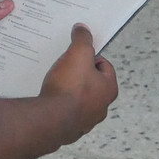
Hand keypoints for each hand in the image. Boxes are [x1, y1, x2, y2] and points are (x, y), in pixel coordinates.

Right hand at [39, 23, 117, 143]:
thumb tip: (83, 29)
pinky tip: (49, 99)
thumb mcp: (78, 53)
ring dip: (69, 91)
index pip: (105, 66)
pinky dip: (59, 105)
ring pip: (79, 99)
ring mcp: (86, 121)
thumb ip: (83, 39)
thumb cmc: (69, 87)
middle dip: (79, 74)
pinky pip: (66, 113)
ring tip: (56, 82)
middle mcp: (101, 108)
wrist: (50, 120)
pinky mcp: (70, 130)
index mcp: (109, 89)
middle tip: (65, 67)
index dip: (91, 56)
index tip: (77, 53)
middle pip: (92, 83)